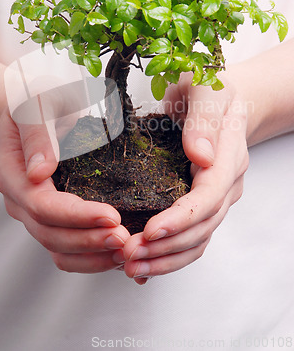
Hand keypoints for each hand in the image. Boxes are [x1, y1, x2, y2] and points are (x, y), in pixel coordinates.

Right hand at [0, 109, 129, 272]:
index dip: (76, 216)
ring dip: (91, 256)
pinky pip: (65, 247)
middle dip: (88, 241)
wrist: (34, 106)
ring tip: (125, 253)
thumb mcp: (38, 104)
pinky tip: (116, 253)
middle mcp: (19, 198)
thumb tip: (39, 172)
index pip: (41, 205)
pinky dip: (90, 256)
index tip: (112, 217)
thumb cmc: (38, 99)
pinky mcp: (50, 216)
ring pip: (56, 248)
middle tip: (125, 240)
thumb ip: (38, 134)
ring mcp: (32, 210)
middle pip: (49, 234)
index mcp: (12, 172)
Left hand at [122, 73, 248, 283]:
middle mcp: (226, 183)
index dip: (182, 217)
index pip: (210, 196)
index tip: (151, 230)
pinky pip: (190, 237)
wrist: (219, 100)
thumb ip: (203, 119)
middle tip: (129, 256)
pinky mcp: (201, 203)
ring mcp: (216, 197)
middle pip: (203, 226)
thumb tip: (200, 155)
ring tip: (130, 267)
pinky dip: (169, 255)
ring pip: (197, 239)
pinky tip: (143, 266)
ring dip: (165, 258)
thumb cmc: (207, 89)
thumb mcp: (204, 91)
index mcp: (228, 156)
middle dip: (166, 247)